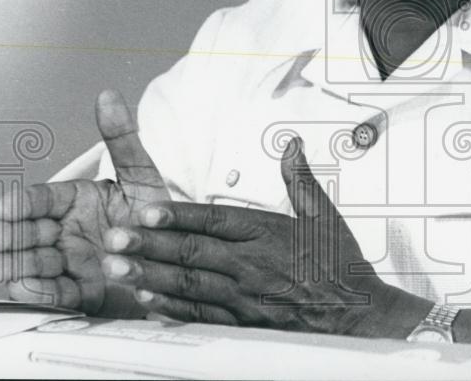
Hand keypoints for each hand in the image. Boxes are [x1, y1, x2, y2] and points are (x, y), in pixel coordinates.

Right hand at [0, 89, 170, 316]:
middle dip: (5, 236)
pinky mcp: (82, 293)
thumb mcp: (142, 173)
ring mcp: (72, 263)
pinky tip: (21, 287)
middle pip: (29, 233)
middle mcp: (69, 232)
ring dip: (9, 264)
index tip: (5, 207)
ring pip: (35, 263)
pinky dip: (38, 292)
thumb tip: (109, 96)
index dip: (23, 204)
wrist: (181, 257)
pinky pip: (57, 293)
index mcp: (77, 201)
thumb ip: (122, 138)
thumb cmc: (158, 215)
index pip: (43, 199)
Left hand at [101, 137, 431, 335]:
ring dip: (150, 275)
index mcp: (267, 234)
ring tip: (117, 268)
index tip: (145, 211)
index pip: (213, 222)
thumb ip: (300, 180)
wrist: (357, 315)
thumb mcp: (324, 216)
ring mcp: (244, 296)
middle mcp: (251, 265)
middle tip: (114, 239)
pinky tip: (146, 301)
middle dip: (148, 245)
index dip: (177, 216)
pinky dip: (171, 309)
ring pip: (188, 284)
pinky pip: (201, 315)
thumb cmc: (339, 265)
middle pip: (192, 252)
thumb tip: (291, 147)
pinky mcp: (244, 322)